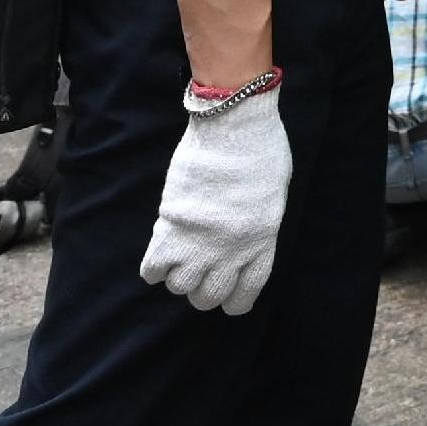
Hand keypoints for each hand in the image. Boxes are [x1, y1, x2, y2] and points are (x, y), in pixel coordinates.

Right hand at [140, 89, 290, 312]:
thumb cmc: (262, 150)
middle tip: (197, 270)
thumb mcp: (272, 197)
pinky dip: (153, 267)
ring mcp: (200, 241)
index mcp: (262, 243)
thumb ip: (256, 226)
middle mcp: (231, 251)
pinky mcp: (172, 226)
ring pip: (180, 285)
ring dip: (178, 275)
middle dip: (202, 290)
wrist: (234, 125)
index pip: (244, 295)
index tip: (226, 298)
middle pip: (208, 296)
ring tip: (179, 256)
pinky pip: (153, 268)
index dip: (232, 300)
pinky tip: (160, 253)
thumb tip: (239, 242)